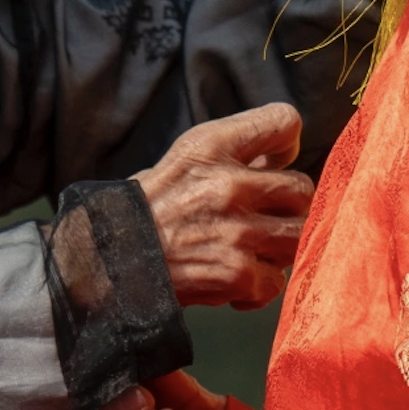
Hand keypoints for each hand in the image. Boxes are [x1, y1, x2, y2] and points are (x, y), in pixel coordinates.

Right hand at [133, 102, 311, 308]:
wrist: (105, 264)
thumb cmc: (144, 212)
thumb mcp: (180, 163)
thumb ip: (229, 156)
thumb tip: (276, 160)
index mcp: (211, 147)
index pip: (284, 121)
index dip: (286, 144)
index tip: (273, 162)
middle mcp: (228, 184)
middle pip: (303, 188)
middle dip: (288, 207)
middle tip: (264, 219)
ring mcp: (235, 231)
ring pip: (297, 236)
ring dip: (278, 248)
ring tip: (250, 252)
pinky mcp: (236, 274)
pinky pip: (276, 281)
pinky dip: (258, 288)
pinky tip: (234, 284)